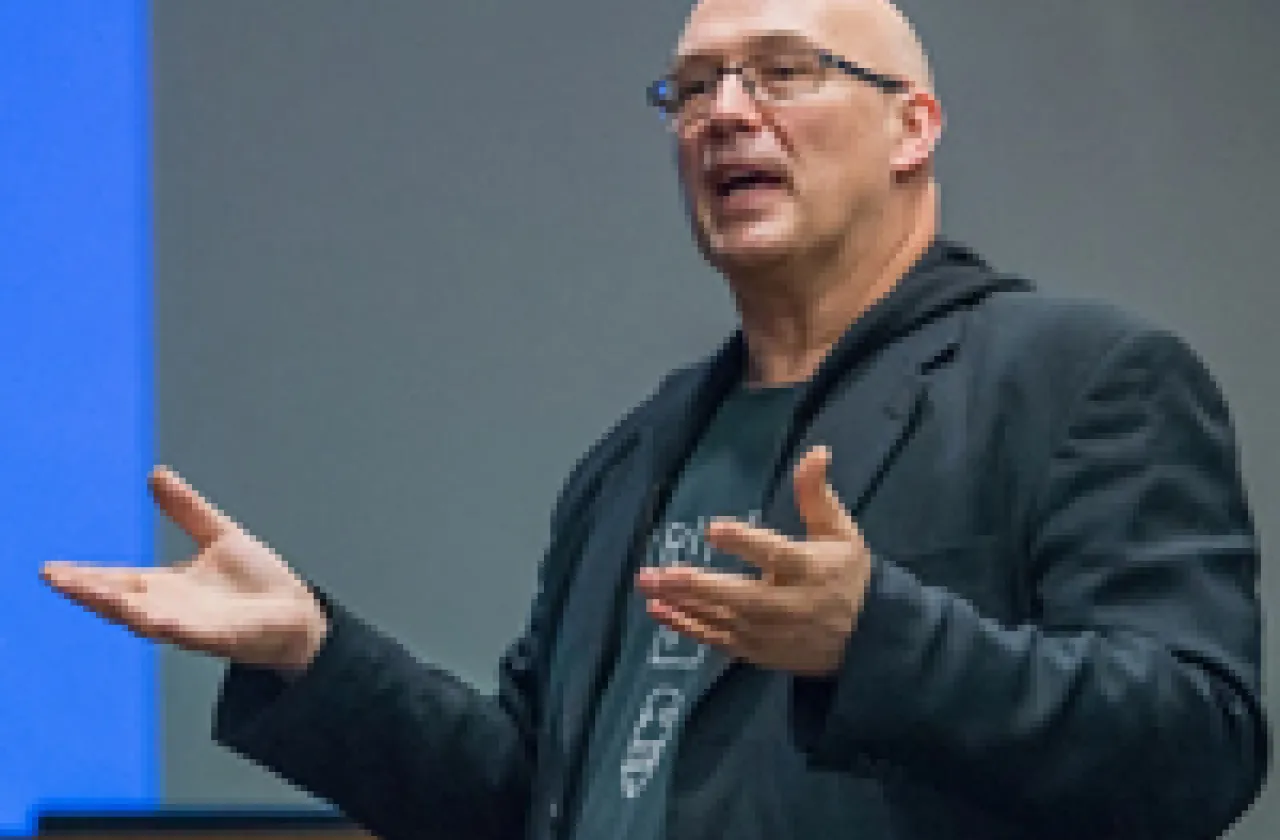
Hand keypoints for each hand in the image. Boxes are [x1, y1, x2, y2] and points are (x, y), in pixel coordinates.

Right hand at [41, 466, 327, 671]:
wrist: (299, 612)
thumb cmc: (258, 582)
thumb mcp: (219, 536)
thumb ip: (186, 510)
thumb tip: (156, 475)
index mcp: (167, 587)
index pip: (117, 580)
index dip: (85, 576)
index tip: (50, 569)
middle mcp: (172, 609)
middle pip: (121, 601)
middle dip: (88, 591)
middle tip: (55, 578)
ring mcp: (194, 625)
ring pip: (147, 619)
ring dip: (119, 607)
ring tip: (90, 592)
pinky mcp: (221, 637)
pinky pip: (191, 633)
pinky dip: (172, 625)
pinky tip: (154, 618)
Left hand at [636, 445, 871, 675]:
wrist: (867, 640)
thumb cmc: (846, 574)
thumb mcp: (840, 531)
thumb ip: (817, 494)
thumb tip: (816, 451)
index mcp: (812, 570)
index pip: (777, 555)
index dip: (745, 542)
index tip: (713, 528)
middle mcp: (791, 605)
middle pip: (743, 597)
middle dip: (700, 586)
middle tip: (661, 572)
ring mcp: (772, 634)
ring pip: (724, 621)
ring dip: (683, 604)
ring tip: (648, 585)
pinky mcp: (758, 652)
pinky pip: (718, 641)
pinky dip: (686, 628)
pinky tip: (656, 610)